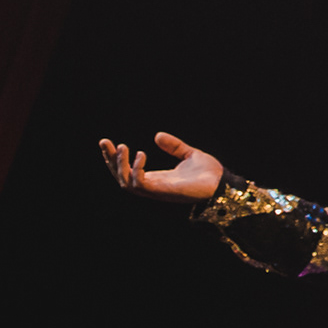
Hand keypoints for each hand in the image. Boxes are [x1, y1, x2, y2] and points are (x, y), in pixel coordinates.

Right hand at [98, 131, 223, 202]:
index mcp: (156, 178)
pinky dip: (137, 170)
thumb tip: (157, 135)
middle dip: (111, 160)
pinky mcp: (163, 192)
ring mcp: (156, 191)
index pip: (128, 170)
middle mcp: (152, 186)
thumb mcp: (189, 154)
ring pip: (126, 183)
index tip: (108, 142)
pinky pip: (141, 185)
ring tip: (123, 147)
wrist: (223, 183)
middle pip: (121, 177)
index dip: (115, 158)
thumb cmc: (208, 173)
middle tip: (105, 142)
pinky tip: (141, 154)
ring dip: (121, 164)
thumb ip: (174, 146)